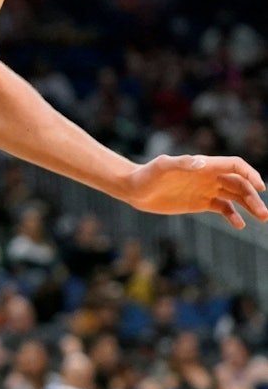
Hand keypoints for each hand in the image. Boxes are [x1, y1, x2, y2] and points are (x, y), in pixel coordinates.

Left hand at [128, 154, 266, 227]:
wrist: (135, 189)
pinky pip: (223, 208)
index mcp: (204, 165)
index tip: (260, 187)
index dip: (249, 174)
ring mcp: (206, 190)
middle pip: (239, 183)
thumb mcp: (162, 167)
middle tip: (264, 214)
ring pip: (235, 196)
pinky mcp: (200, 203)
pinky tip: (239, 224)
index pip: (234, 166)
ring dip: (250, 206)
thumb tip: (201, 164)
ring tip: (262, 218)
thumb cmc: (147, 174)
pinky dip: (233, 215)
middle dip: (253, 196)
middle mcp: (209, 176)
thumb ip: (180, 163)